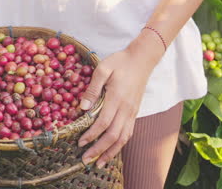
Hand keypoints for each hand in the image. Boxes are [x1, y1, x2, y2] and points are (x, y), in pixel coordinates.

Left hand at [77, 37, 161, 167]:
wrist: (142, 59)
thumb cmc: (120, 62)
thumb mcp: (103, 69)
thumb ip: (93, 89)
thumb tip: (82, 108)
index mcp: (117, 98)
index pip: (104, 123)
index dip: (92, 135)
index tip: (80, 143)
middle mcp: (126, 108)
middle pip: (114, 135)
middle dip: (99, 150)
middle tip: (85, 160)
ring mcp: (132, 112)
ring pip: (123, 138)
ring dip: (110, 152)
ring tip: (99, 163)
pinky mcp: (135, 112)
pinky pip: (128, 133)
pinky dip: (119, 145)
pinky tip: (111, 151)